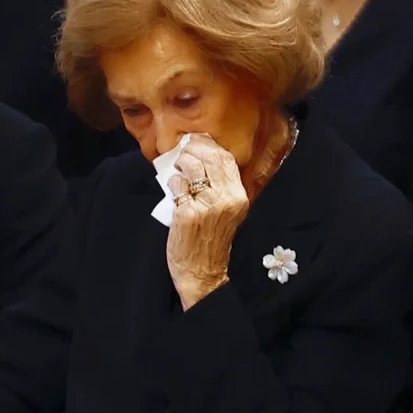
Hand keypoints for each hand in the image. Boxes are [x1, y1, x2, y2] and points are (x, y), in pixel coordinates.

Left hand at [166, 134, 248, 309]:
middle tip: (183, 149)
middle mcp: (226, 199)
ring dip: (181, 163)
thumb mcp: (226, 211)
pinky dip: (173, 183)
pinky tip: (174, 189)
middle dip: (193, 148)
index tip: (198, 141)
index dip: (210, 146)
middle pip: (209, 158)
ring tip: (178, 167)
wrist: (202, 272)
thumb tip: (202, 155)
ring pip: (192, 167)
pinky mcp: (187, 213)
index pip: (226, 159)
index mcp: (238, 196)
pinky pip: (177, 185)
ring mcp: (206, 206)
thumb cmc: (212, 240)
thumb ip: (220, 186)